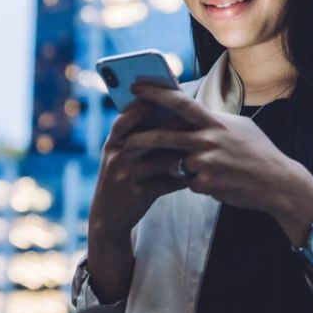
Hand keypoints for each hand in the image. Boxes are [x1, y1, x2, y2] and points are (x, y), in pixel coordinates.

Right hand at [89, 99, 190, 242]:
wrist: (108, 217)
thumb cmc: (122, 177)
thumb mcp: (120, 155)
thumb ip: (137, 135)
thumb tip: (168, 110)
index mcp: (112, 143)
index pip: (126, 119)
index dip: (144, 106)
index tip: (165, 95)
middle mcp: (117, 157)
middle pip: (149, 136)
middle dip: (174, 126)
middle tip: (196, 119)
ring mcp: (128, 176)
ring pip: (163, 159)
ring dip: (185, 151)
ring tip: (205, 144)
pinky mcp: (140, 194)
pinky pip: (169, 181)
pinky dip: (185, 175)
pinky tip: (200, 172)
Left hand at [124, 83, 303, 214]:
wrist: (278, 183)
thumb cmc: (260, 152)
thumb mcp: (239, 127)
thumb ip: (214, 121)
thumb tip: (195, 112)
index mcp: (216, 122)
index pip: (180, 102)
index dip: (156, 93)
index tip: (136, 86)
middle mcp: (209, 140)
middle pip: (165, 135)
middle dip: (141, 136)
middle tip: (122, 137)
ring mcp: (206, 163)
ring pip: (175, 162)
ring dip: (171, 165)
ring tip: (163, 162)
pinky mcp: (206, 185)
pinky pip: (189, 182)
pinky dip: (196, 182)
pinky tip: (216, 183)